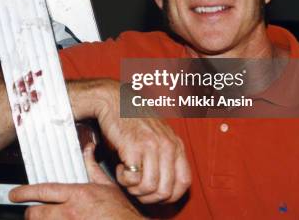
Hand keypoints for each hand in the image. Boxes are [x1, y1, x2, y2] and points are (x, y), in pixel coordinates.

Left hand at [10, 143, 142, 219]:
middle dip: (30, 214)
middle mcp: (70, 213)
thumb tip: (88, 149)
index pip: (43, 191)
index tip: (14, 194)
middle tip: (31, 213)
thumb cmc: (121, 212)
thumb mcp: (107, 185)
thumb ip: (92, 167)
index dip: (24, 193)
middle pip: (36, 214)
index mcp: (77, 195)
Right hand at [79, 80, 190, 203]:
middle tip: (137, 190)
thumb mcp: (158, 135)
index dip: (170, 196)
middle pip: (166, 190)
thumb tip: (167, 184)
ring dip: (135, 189)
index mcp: (176, 144)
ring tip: (127, 178)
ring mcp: (151, 146)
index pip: (184, 182)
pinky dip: (124, 180)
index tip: (156, 196)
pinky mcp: (133, 147)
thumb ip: (166, 155)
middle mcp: (167, 146)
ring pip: (149, 187)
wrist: (114, 100)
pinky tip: (120, 169)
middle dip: (149, 198)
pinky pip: (132, 179)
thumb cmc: (133, 118)